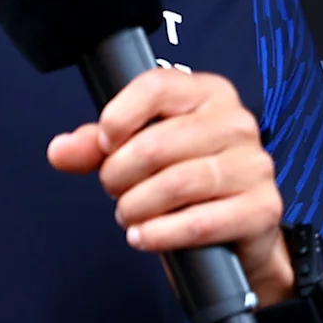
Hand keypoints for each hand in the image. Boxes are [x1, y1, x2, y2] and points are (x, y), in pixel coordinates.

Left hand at [46, 67, 291, 299]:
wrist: (238, 232)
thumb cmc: (188, 184)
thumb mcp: (140, 156)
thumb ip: (98, 147)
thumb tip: (61, 150)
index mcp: (208, 94)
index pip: (157, 86)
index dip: (120, 116)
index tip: (104, 143)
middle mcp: (236, 123)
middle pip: (158, 142)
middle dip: (120, 175)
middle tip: (115, 191)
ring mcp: (254, 165)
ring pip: (177, 183)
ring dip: (138, 207)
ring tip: (129, 216)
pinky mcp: (262, 207)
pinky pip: (201, 221)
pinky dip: (163, 233)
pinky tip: (146, 236)